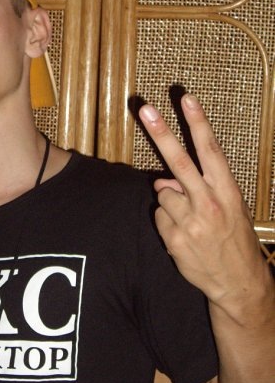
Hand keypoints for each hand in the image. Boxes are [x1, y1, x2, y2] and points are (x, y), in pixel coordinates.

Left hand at [138, 93, 264, 308]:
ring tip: (191, 221)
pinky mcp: (174, 239)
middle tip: (144, 108)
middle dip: (161, 132)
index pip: (210, 150)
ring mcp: (190, 222)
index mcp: (227, 192)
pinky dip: (167, 222)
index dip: (198, 123)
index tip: (186, 99)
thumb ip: (199, 188)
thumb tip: (164, 179)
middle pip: (179, 161)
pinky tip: (184, 236)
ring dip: (171, 202)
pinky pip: (159, 217)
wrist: (238, 282)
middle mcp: (209, 203)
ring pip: (163, 193)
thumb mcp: (229, 209)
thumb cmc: (234, 238)